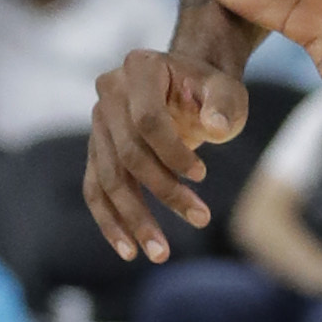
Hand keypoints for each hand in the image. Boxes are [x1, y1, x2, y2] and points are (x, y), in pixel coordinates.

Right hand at [87, 47, 248, 262]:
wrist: (186, 88)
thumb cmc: (209, 90)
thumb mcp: (226, 89)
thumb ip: (224, 104)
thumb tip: (214, 128)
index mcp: (139, 68)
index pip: (147, 120)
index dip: (173, 152)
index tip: (202, 176)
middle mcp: (109, 93)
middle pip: (127, 154)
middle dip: (162, 192)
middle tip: (201, 219)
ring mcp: (97, 123)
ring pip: (109, 180)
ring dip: (134, 219)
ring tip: (160, 253)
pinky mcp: (96, 150)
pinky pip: (95, 191)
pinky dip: (110, 222)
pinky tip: (128, 250)